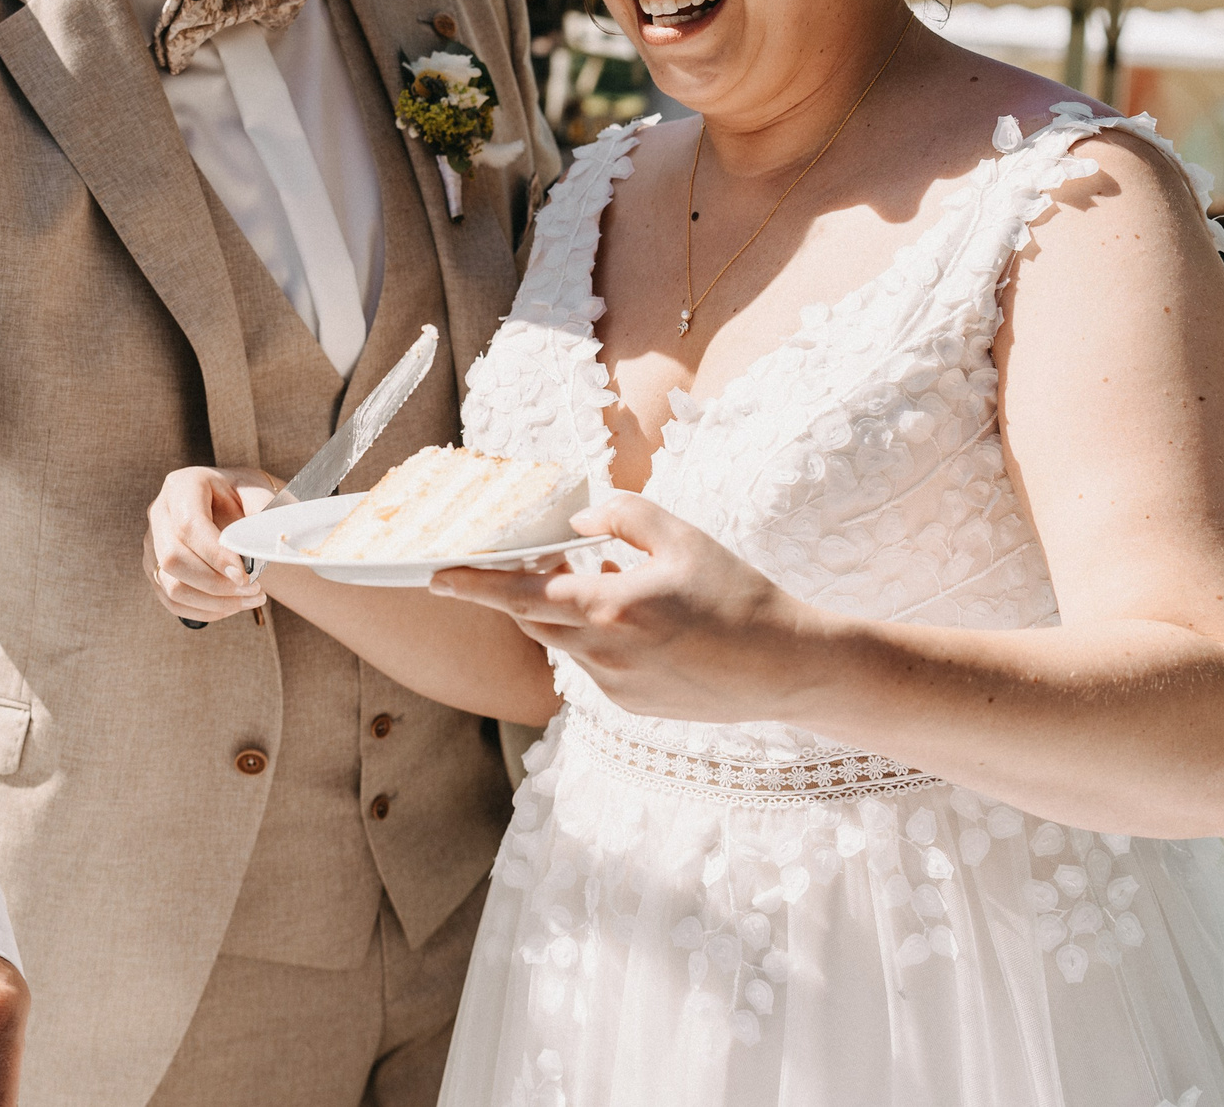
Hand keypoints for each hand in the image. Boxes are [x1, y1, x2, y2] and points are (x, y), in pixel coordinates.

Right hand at [145, 466, 275, 622]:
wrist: (232, 504)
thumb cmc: (244, 496)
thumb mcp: (256, 492)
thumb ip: (262, 510)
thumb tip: (265, 541)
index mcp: (182, 486)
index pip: (188, 525)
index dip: (214, 554)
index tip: (243, 575)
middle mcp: (159, 514)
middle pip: (174, 559)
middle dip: (216, 583)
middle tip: (253, 589)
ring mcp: (153, 544)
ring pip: (172, 585)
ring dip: (214, 601)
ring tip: (249, 599)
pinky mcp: (156, 570)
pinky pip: (173, 602)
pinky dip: (206, 610)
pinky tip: (233, 604)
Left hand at [428, 491, 820, 721]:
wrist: (788, 668)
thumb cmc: (739, 595)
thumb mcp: (683, 537)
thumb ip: (623, 518)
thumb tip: (580, 526)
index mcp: (611, 609)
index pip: (521, 596)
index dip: (472, 586)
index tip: (435, 577)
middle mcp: (604, 654)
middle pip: (534, 619)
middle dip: (524, 589)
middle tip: (539, 556)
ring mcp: (616, 687)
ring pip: (566, 642)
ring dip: (570, 611)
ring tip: (617, 582)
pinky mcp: (632, 706)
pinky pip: (596, 664)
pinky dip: (600, 636)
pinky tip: (644, 619)